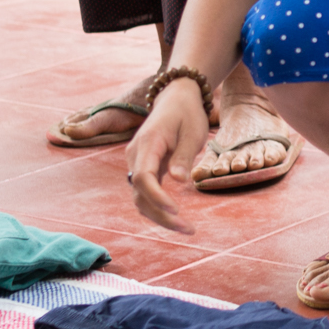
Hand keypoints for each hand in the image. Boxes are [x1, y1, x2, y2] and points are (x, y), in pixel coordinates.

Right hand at [126, 86, 211, 235]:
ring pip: (140, 197)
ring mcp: (137, 162)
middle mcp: (136, 155)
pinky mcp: (143, 167)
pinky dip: (157, 207)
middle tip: (188, 229)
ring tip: (186, 228)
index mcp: (148, 143)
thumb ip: (183, 156)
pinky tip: (176, 218)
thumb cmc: (187, 113)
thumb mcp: (192, 132)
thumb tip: (178, 182)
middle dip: (161, 215)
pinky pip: (145, 192)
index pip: (144, 177)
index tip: (176, 209)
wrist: (176, 98)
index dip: (157, 197)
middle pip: (140, 193)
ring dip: (159, 216)